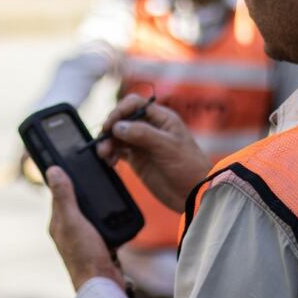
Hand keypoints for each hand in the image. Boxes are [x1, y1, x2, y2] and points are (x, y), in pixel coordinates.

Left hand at [46, 166, 124, 291]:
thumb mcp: (73, 220)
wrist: (102, 282)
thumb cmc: (85, 255)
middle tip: (90, 173)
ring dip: (94, 202)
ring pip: (87, 213)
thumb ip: (64, 196)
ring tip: (102, 188)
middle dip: (80, 189)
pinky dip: (104, 216)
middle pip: (74, 202)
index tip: (69, 163)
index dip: (63, 178)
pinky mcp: (97, 244)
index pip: (58, 194)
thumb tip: (52, 170)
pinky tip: (112, 212)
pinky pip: (99, 224)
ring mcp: (82, 237)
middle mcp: (68, 229)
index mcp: (58, 222)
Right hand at [98, 94, 211, 211]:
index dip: (120, 111)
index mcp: (161, 118)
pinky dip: (111, 153)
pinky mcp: (138, 159)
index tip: (110, 125)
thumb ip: (142, 134)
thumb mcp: (167, 147)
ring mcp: (142, 144)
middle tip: (104, 143)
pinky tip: (109, 162)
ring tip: (104, 155)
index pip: (134, 104)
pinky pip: (118, 151)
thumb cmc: (188, 166)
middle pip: (122, 119)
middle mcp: (150, 127)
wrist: (194, 194)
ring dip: (108, 142)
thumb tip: (117, 127)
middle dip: (110, 128)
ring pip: (117, 136)